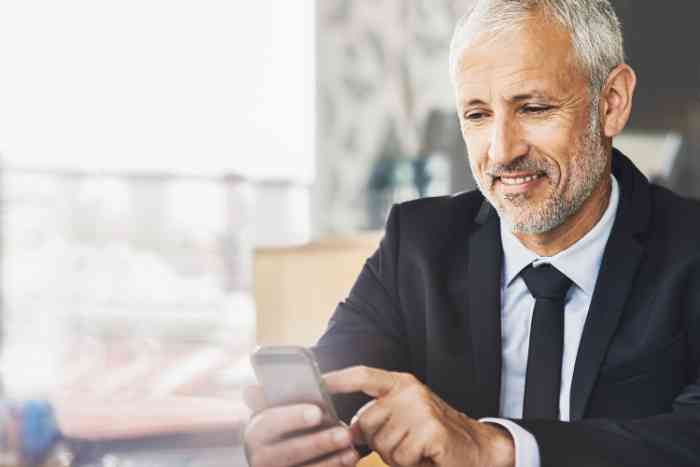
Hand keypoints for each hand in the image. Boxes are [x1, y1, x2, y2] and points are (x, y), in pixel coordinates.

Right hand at [242, 385, 358, 466]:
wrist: (280, 455)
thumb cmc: (283, 425)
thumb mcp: (273, 411)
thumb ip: (267, 399)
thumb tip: (250, 390)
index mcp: (255, 432)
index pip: (269, 423)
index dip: (293, 417)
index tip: (317, 412)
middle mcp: (259, 457)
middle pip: (290, 451)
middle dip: (319, 442)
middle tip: (344, 434)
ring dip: (331, 460)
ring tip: (351, 449)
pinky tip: (349, 459)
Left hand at [324, 366, 513, 466]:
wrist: (478, 448)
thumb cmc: (435, 435)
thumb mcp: (406, 418)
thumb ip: (379, 416)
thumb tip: (349, 430)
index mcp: (401, 383)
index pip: (363, 375)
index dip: (338, 378)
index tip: (318, 382)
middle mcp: (409, 391)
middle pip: (366, 422)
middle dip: (378, 442)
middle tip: (405, 444)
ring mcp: (420, 408)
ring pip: (382, 444)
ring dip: (396, 456)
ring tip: (417, 450)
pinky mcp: (429, 429)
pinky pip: (400, 457)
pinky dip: (410, 464)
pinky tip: (426, 456)